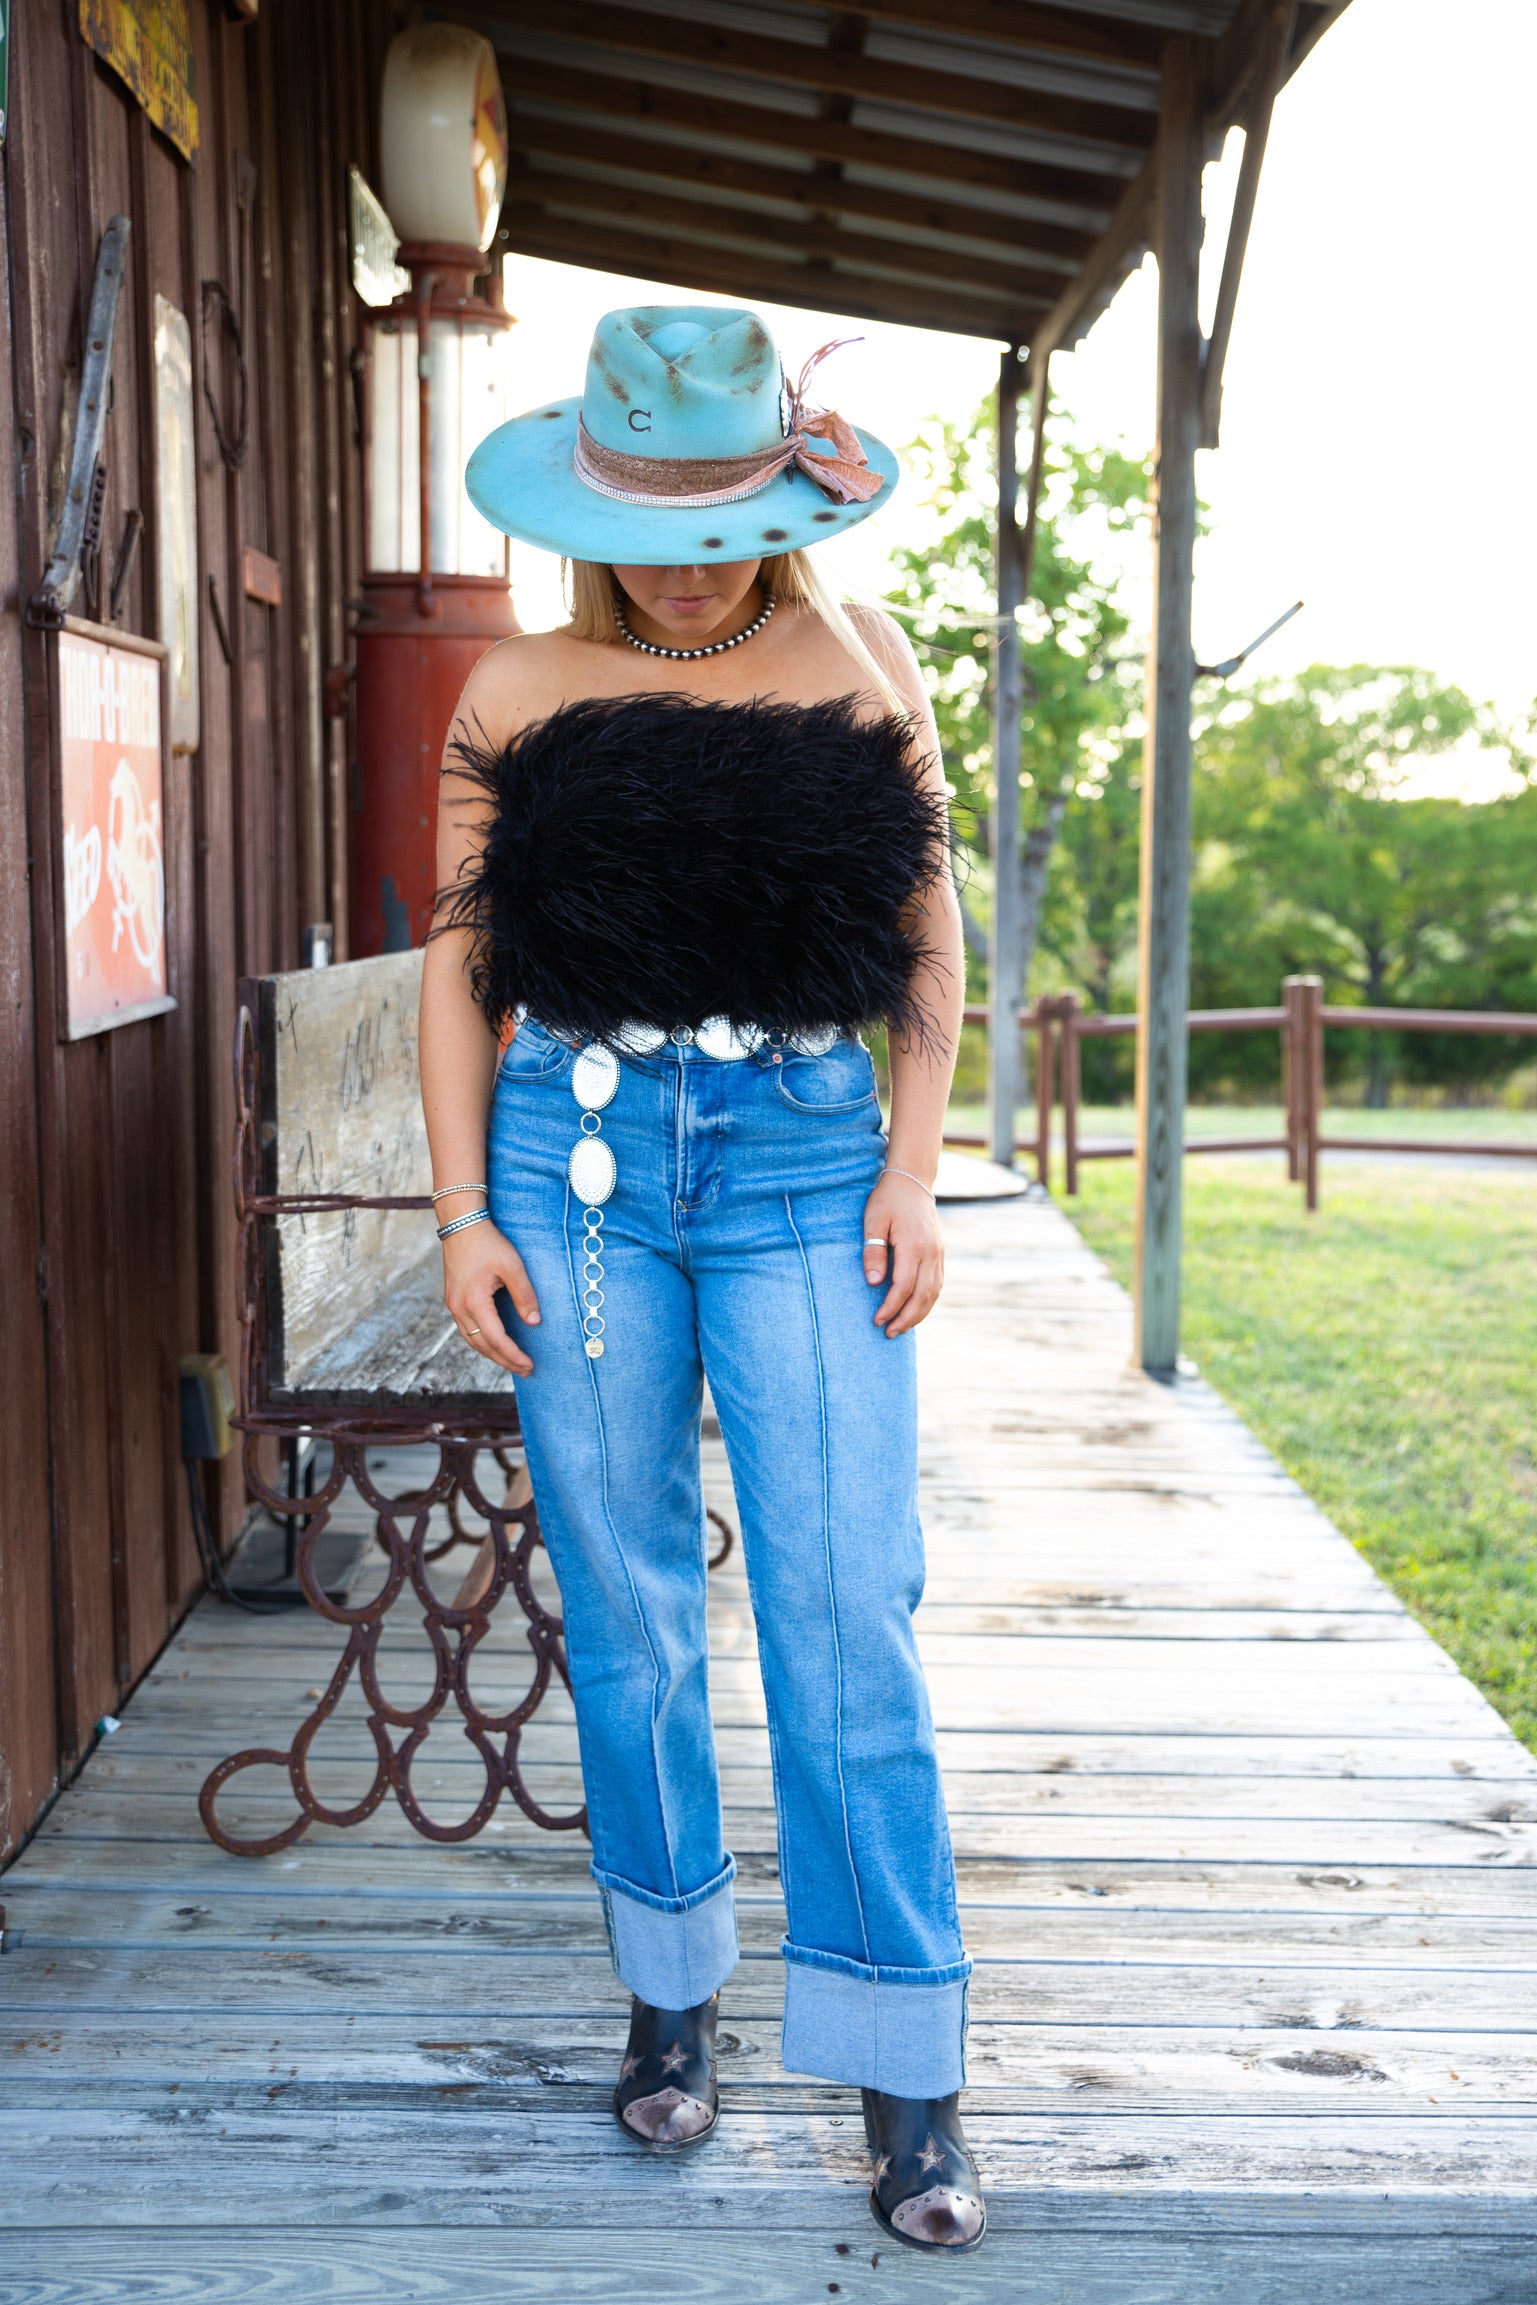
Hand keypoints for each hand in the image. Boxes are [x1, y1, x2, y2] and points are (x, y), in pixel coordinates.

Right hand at [442, 1221, 540, 1374]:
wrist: (461, 1225)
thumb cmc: (488, 1243)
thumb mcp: (512, 1267)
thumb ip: (524, 1295)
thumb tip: (534, 1323)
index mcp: (474, 1301)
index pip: (495, 1339)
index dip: (513, 1355)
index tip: (530, 1365)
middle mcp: (459, 1308)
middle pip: (482, 1345)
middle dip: (504, 1360)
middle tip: (526, 1370)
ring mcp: (453, 1305)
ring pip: (472, 1340)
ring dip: (492, 1354)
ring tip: (512, 1362)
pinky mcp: (453, 1300)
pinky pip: (467, 1329)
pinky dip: (482, 1341)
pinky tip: (495, 1343)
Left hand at [862, 1170, 943, 1335]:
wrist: (912, 1181)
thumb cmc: (887, 1201)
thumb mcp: (873, 1221)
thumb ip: (873, 1252)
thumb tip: (873, 1283)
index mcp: (914, 1246)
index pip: (903, 1287)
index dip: (890, 1307)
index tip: (876, 1320)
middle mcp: (931, 1253)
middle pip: (922, 1296)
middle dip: (906, 1318)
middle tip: (889, 1333)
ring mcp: (938, 1254)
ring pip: (933, 1293)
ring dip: (918, 1315)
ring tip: (901, 1328)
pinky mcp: (940, 1254)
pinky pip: (937, 1284)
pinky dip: (927, 1302)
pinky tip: (915, 1311)